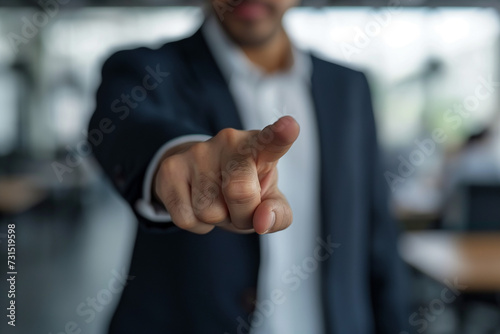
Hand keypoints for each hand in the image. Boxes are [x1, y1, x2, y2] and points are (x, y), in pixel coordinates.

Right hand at [154, 116, 299, 234]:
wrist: (200, 177)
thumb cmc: (244, 188)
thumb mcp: (268, 200)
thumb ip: (278, 214)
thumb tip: (263, 222)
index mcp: (259, 147)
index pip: (271, 140)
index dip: (281, 135)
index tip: (290, 126)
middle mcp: (229, 142)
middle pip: (240, 192)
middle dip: (242, 216)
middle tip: (241, 209)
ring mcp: (197, 152)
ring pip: (209, 212)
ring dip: (217, 219)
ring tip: (217, 202)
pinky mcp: (171, 168)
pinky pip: (186, 218)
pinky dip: (196, 225)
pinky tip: (197, 205)